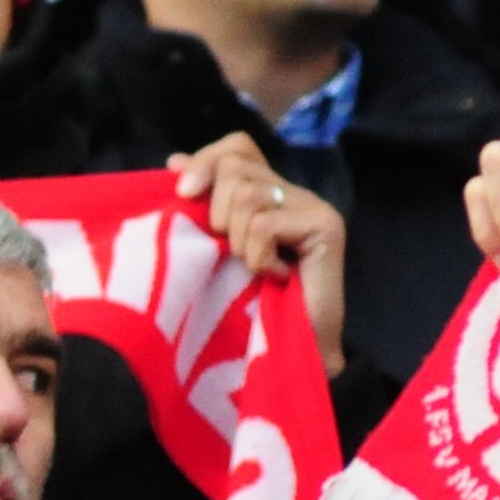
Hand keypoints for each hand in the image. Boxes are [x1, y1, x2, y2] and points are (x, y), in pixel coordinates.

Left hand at [173, 134, 346, 377]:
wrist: (292, 352)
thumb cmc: (247, 309)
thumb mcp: (213, 250)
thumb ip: (202, 204)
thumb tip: (173, 160)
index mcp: (267, 194)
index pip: (237, 146)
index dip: (206, 160)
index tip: (181, 190)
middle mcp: (294, 193)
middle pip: (235, 166)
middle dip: (215, 210)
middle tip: (227, 250)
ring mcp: (313, 207)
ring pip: (246, 195)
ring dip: (236, 241)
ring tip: (254, 268)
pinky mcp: (325, 226)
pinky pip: (263, 224)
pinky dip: (257, 257)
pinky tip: (275, 276)